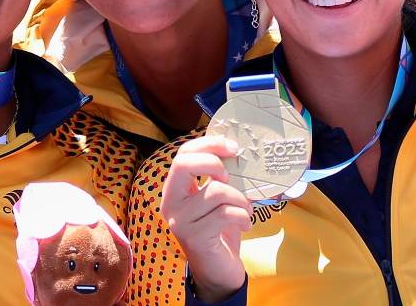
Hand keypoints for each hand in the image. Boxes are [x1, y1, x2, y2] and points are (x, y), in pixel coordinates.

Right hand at [161, 135, 251, 302]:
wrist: (217, 271)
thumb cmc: (218, 229)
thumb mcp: (215, 199)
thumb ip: (217, 177)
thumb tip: (235, 151)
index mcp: (174, 189)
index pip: (183, 154)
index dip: (208, 144)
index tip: (233, 147)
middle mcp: (170, 203)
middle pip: (183, 164)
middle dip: (214, 163)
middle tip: (230, 176)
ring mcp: (180, 221)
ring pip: (215, 191)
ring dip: (240, 199)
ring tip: (245, 209)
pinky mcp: (195, 237)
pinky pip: (226, 214)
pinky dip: (243, 217)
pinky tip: (244, 224)